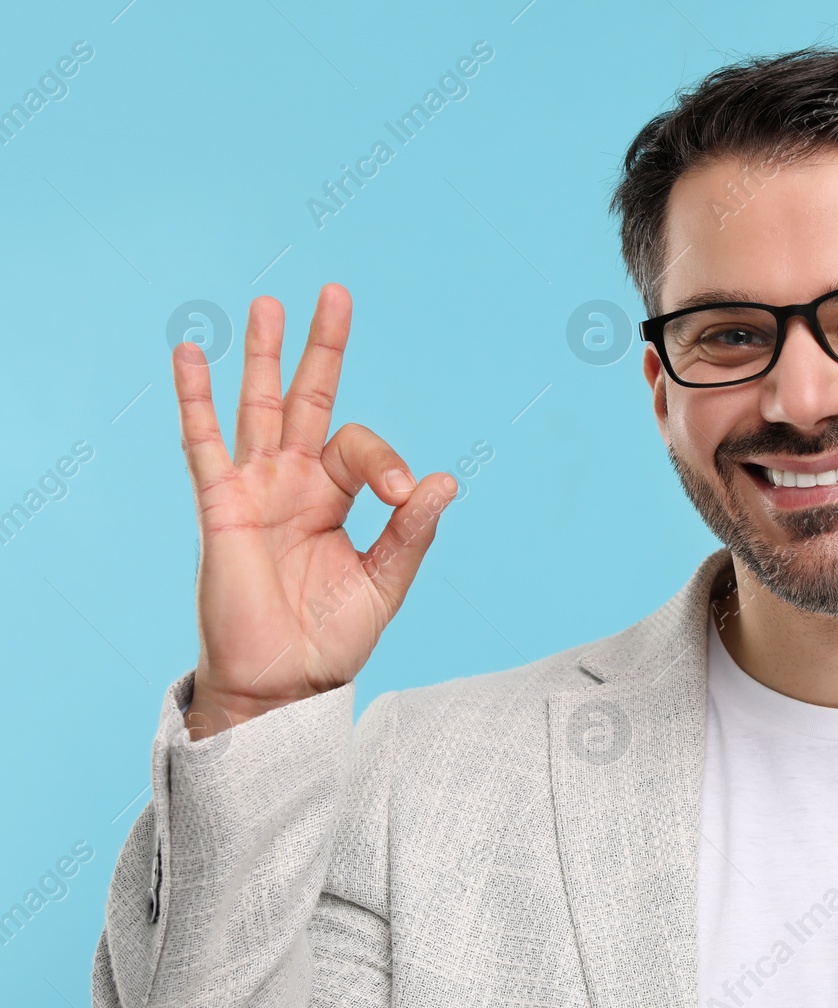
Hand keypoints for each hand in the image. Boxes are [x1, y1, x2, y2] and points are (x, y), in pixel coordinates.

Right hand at [175, 284, 455, 738]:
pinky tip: (191, 353)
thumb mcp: (385, 582)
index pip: (361, 448)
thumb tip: (447, 481)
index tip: (404, 495)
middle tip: (336, 293)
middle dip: (322, 349)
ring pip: (258, 407)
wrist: (283, 683)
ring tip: (269, 303)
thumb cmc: (331, 638)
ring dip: (263, 355)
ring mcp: (255, 490)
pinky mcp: (220, 506)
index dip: (387, 463)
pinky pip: (203, 444)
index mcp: (335, 499)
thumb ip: (412, 532)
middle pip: (309, 399)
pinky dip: (196, 398)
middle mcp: (294, 484)